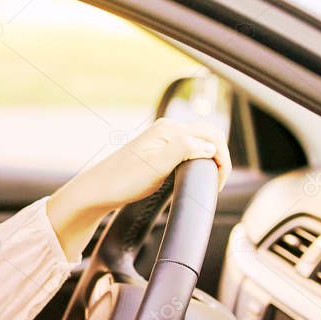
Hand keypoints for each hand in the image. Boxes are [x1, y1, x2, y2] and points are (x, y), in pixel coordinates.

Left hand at [45, 118, 231, 261]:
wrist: (97, 190)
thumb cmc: (123, 181)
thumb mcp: (157, 166)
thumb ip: (184, 149)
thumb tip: (209, 146)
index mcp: (169, 129)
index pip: (213, 135)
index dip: (223, 159)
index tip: (218, 184)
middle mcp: (167, 129)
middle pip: (209, 136)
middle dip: (219, 158)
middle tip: (216, 184)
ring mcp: (162, 139)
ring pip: (200, 143)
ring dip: (209, 159)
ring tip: (207, 181)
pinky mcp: (158, 150)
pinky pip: (188, 150)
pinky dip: (198, 161)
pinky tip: (192, 176)